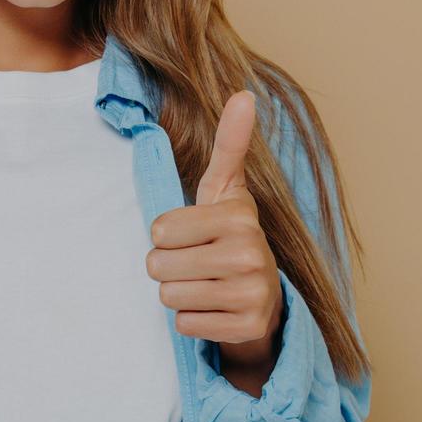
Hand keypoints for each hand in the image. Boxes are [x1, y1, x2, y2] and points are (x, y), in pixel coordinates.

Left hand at [146, 90, 283, 352]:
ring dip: (178, 294)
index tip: (191, 234)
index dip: (165, 235)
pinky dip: (192, 322)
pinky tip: (214, 310)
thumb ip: (229, 143)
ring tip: (204, 285)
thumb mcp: (225, 189)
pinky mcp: (248, 328)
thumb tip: (243, 94)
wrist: (262, 297)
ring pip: (170, 297)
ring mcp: (253, 293)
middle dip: (168, 268)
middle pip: (159, 266)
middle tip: (195, 265)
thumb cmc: (229, 235)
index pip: (159, 229)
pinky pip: (185, 325)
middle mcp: (252, 253)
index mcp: (240, 215)